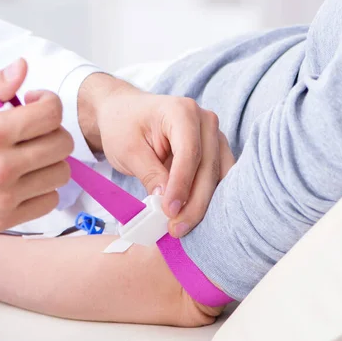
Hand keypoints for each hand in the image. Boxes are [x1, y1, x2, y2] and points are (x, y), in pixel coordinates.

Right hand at [0, 59, 72, 252]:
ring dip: (49, 160)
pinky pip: (48, 203)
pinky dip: (42, 189)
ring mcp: (3, 198)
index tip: (34, 103)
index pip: (51, 114)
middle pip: (62, 144)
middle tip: (32, 129)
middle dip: (52, 130)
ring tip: (27, 155)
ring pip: (60, 174)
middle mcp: (1, 168)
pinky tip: (23, 180)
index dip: (48, 102)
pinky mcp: (2, 220)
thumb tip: (22, 69)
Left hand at [78, 73, 233, 237]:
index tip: (169, 211)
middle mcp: (205, 121)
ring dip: (204, 204)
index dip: (182, 184)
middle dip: (194, 202)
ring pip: (218, 175)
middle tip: (176, 229)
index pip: (189, 152)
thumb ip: (150, 174)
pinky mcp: (215, 151)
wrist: (124, 114)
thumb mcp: (128, 150)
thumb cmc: (123, 126)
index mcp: (182, 111)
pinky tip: (193, 217)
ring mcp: (214, 136)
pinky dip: (208, 198)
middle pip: (208, 166)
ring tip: (182, 227)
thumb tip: (168, 204)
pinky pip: (219, 178)